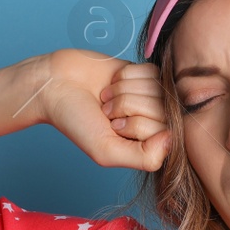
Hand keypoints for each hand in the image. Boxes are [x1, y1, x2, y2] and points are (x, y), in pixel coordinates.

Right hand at [40, 48, 171, 171]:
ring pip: (159, 88)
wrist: (56, 86)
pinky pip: (153, 71)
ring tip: (108, 98)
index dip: (136, 126)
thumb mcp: (107, 151)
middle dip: (129, 107)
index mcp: (149, 144)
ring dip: (126, 90)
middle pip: (163, 109)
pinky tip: (113, 82)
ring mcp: (151, 95)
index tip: (113, 128)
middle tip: (107, 112)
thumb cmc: (78, 121)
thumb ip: (145, 157)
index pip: (165, 132)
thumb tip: (173, 139)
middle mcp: (154, 121)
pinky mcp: (144, 73)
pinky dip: (128, 75)